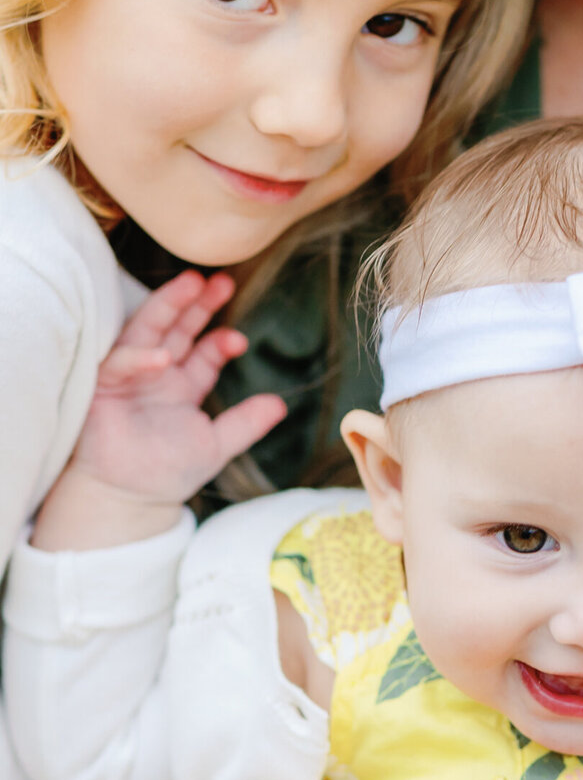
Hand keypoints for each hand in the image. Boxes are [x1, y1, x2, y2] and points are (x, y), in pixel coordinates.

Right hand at [33, 271, 285, 550]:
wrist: (130, 499)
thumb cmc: (167, 473)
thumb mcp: (216, 445)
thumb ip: (246, 423)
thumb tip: (281, 405)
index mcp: (181, 387)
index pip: (203, 353)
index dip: (220, 342)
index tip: (240, 340)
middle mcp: (156, 375)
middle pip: (178, 329)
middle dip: (198, 304)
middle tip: (221, 281)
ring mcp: (130, 376)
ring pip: (149, 329)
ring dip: (169, 305)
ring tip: (192, 283)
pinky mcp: (104, 386)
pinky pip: (121, 362)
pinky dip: (141, 357)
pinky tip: (164, 357)